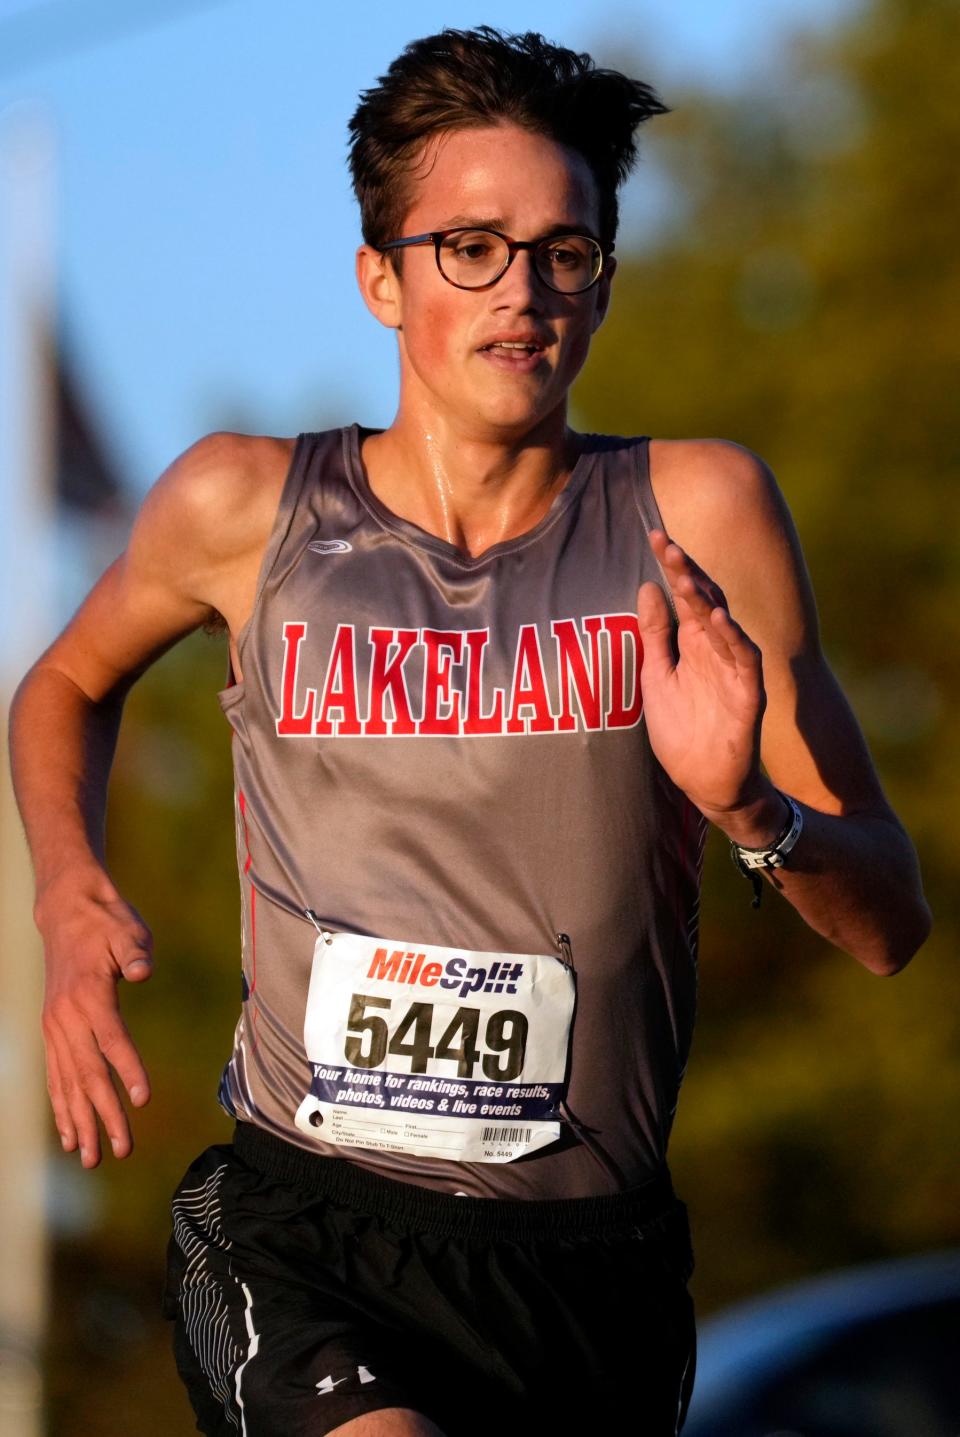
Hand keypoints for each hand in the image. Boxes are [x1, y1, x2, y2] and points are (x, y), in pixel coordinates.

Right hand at [36, 871, 152, 1167]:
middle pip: (88, 1073)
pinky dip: (61, 1108)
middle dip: (105, 1114)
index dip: (127, 1070)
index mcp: (89, 995)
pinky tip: (69, 1137)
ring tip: (91, 1159)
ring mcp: (55, 1027)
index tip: (142, 1101)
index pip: (111, 1040)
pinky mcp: (53, 1032)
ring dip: (80, 1123)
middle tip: (123, 1150)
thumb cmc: (107, 922)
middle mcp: (67, 1018)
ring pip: (68, 1083)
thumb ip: (134, 952)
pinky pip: (56, 1077)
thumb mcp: (126, 930)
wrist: (67, 912)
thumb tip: (142, 971)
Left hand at [637, 530, 768, 820]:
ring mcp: (734, 670)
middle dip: (686, 572)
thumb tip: (645, 587)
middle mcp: (716, 650)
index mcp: (694, 644)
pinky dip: (732, 637)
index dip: (672, 566)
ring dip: (705, 597)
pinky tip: (716, 618)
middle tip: (666, 542)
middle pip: (703, 600)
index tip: (653, 534)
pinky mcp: (749, 695)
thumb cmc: (682, 731)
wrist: (705, 782)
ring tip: (685, 571)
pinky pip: (744, 660)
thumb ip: (653, 635)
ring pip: (723, 624)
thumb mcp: (655, 677)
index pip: (683, 595)